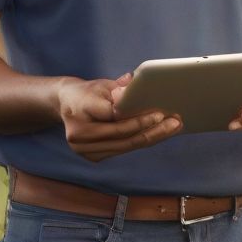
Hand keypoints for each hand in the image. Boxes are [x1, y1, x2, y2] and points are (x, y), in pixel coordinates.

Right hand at [57, 74, 181, 161]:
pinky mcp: (92, 157)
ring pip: (125, 146)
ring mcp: (84, 150)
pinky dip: (141, 142)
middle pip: (122, 135)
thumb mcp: (102, 84)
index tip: (159, 114)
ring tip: (173, 128)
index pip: (113, 116)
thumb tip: (135, 86)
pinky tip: (159, 134)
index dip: (137, 117)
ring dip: (152, 138)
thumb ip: (119, 88)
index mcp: (79, 109)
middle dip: (151, 129)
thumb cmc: (88, 92)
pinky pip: (122, 150)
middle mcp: (78, 135)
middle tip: (174, 122)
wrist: (66, 105)